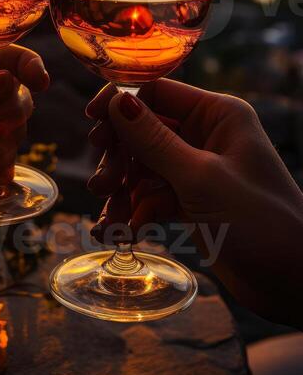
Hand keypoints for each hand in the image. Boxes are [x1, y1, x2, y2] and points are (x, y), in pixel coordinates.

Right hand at [86, 80, 302, 327]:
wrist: (294, 282)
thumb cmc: (262, 223)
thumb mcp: (201, 179)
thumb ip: (154, 141)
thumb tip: (115, 102)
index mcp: (218, 115)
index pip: (157, 92)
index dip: (121, 104)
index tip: (92, 122)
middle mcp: (207, 136)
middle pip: (144, 131)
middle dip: (119, 158)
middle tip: (101, 185)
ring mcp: (199, 170)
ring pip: (143, 168)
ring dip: (123, 191)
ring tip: (111, 220)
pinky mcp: (193, 202)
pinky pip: (152, 197)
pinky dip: (136, 213)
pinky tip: (122, 234)